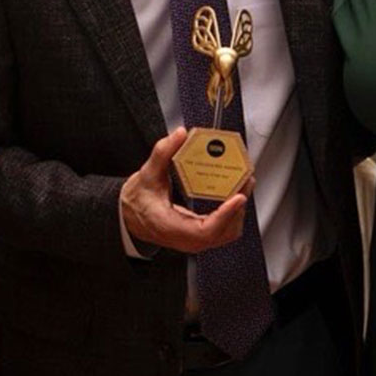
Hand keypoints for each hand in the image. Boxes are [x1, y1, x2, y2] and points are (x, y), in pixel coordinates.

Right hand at [120, 127, 248, 253]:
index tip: (238, 196)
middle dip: (239, 206)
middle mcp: (186, 239)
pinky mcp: (201, 236)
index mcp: (170, 227)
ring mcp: (195, 240)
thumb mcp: (146, 174)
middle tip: (245, 180)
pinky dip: (233, 212)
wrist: (130, 216)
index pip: (205, 230)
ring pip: (228, 232)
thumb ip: (162, 153)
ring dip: (239, 209)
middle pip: (224, 231)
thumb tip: (179, 135)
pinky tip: (234, 192)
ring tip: (243, 183)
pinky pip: (224, 228)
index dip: (225, 215)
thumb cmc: (137, 201)